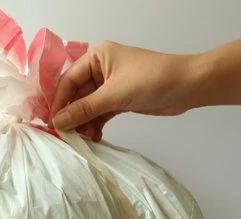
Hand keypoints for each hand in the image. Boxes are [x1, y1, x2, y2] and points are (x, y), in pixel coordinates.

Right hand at [50, 41, 203, 139]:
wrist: (188, 86)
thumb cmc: (152, 80)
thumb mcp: (114, 95)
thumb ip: (84, 109)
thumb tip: (58, 122)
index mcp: (97, 57)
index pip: (69, 80)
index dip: (59, 102)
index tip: (52, 123)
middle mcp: (101, 69)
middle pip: (77, 95)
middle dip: (72, 115)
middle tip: (66, 136)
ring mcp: (111, 86)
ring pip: (88, 106)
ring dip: (84, 123)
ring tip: (82, 140)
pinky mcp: (120, 100)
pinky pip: (100, 113)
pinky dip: (96, 125)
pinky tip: (93, 138)